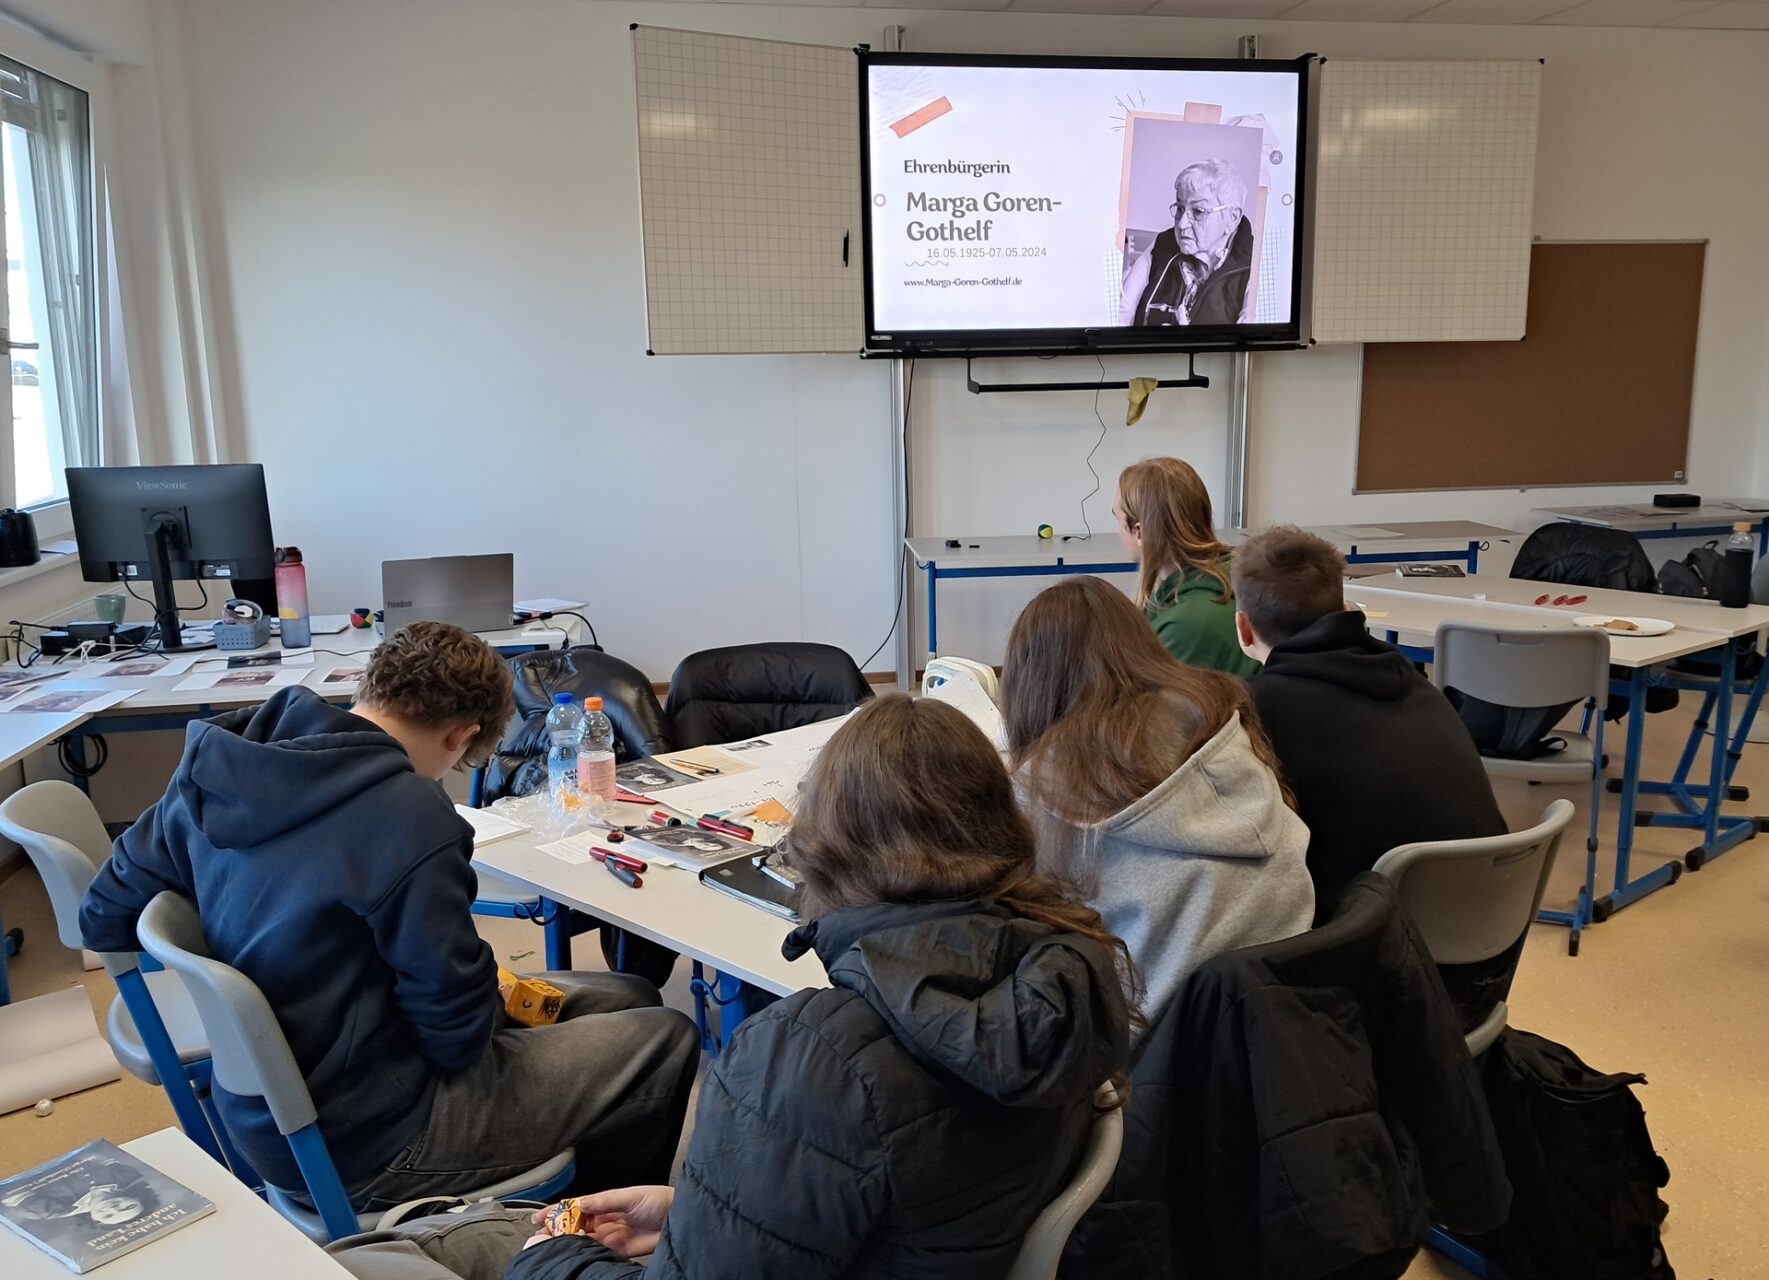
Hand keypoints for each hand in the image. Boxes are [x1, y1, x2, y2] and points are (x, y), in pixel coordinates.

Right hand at [531, 1186, 674, 1258]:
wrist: (678, 1217)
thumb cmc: (658, 1199)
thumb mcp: (630, 1196)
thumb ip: (605, 1201)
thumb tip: (581, 1204)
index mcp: (605, 1202)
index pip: (575, 1207)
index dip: (556, 1211)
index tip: (538, 1218)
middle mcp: (604, 1219)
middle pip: (574, 1226)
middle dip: (557, 1230)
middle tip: (540, 1238)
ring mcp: (609, 1235)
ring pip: (581, 1240)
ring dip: (567, 1243)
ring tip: (551, 1247)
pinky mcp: (617, 1250)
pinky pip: (595, 1252)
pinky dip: (582, 1253)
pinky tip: (572, 1254)